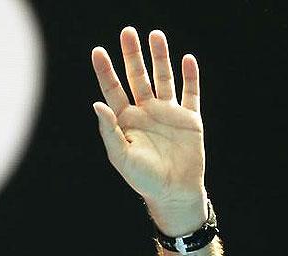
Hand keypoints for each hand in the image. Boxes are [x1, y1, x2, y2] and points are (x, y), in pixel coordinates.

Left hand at [92, 27, 207, 236]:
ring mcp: (168, 113)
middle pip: (137, 77)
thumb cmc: (143, 178)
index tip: (98, 51)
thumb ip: (109, 130)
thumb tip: (97, 104)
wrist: (173, 192)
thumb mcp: (121, 156)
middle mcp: (146, 112)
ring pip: (163, 78)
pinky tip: (187, 59)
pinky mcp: (189, 119)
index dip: (106, 71)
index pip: (113, 90)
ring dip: (160, 57)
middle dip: (132, 55)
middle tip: (127, 32)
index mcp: (126, 120)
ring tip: (156, 35)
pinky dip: (190, 77)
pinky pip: (190, 93)